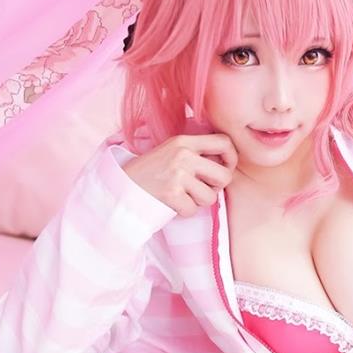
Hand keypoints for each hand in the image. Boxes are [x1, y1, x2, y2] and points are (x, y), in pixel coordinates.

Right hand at [120, 133, 238, 216]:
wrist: (120, 186)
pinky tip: (172, 203)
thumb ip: (197, 152)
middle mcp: (183, 155)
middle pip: (225, 176)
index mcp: (184, 141)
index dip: (232, 157)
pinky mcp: (171, 194)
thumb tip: (228, 162)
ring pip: (210, 197)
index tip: (225, 167)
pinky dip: (184, 211)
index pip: (224, 142)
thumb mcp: (172, 151)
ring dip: (198, 202)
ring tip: (182, 195)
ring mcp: (177, 174)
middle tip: (202, 188)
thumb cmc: (152, 171)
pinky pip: (193, 210)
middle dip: (217, 187)